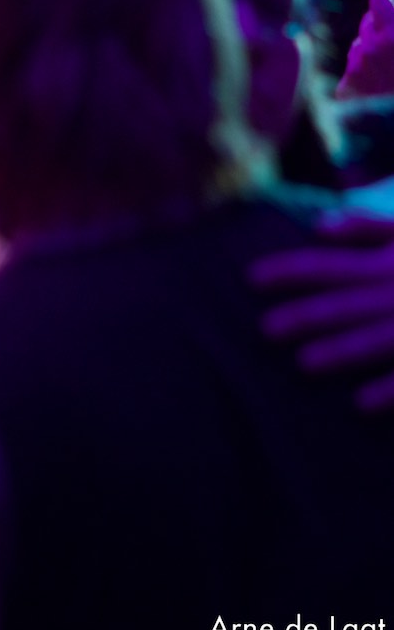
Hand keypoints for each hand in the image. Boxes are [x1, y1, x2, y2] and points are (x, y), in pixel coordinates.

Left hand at [251, 210, 393, 410]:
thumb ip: (371, 226)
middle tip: (265, 330)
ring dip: (343, 351)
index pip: (330, 265)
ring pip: (381, 338)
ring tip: (303, 363)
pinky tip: (361, 404)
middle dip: (307, 316)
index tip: (250, 278)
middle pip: (348, 304)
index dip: (290, 271)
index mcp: (393, 261)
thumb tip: (319, 225)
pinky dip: (392, 390)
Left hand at [337, 0, 393, 98]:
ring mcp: (358, 69)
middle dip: (382, 29)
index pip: (380, 1)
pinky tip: (382, 91)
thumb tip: (387, 6)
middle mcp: (374, 48)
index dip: (391, 6)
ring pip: (359, 47)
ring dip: (373, 53)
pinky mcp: (347, 91)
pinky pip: (352, 72)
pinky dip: (365, 77)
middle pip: (368, 23)